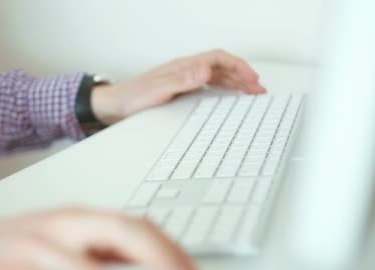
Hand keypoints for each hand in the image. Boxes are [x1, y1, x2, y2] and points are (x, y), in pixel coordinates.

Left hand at [92, 49, 266, 124]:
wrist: (115, 106)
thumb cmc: (132, 98)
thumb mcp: (158, 90)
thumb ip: (182, 81)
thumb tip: (205, 70)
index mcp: (184, 66)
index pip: (218, 59)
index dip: (238, 66)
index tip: (252, 78)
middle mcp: (186, 70)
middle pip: (222, 67)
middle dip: (243, 75)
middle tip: (259, 88)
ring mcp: (184, 80)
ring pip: (217, 76)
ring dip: (236, 83)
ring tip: (252, 92)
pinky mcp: (181, 90)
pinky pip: (209, 86)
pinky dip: (224, 90)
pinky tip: (229, 97)